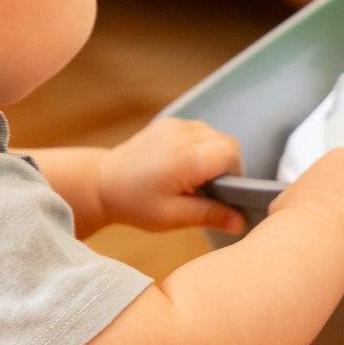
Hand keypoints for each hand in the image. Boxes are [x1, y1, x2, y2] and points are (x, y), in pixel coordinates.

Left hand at [99, 118, 246, 233]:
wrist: (103, 182)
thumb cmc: (135, 203)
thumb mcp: (172, 216)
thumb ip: (209, 215)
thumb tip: (240, 221)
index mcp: (187, 157)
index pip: (232, 155)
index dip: (234, 175)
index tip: (219, 193)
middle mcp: (184, 134)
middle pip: (228, 143)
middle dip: (225, 167)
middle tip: (205, 190)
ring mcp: (176, 125)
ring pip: (215, 136)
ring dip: (213, 156)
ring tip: (192, 178)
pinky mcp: (170, 123)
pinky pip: (199, 132)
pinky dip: (199, 148)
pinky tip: (182, 166)